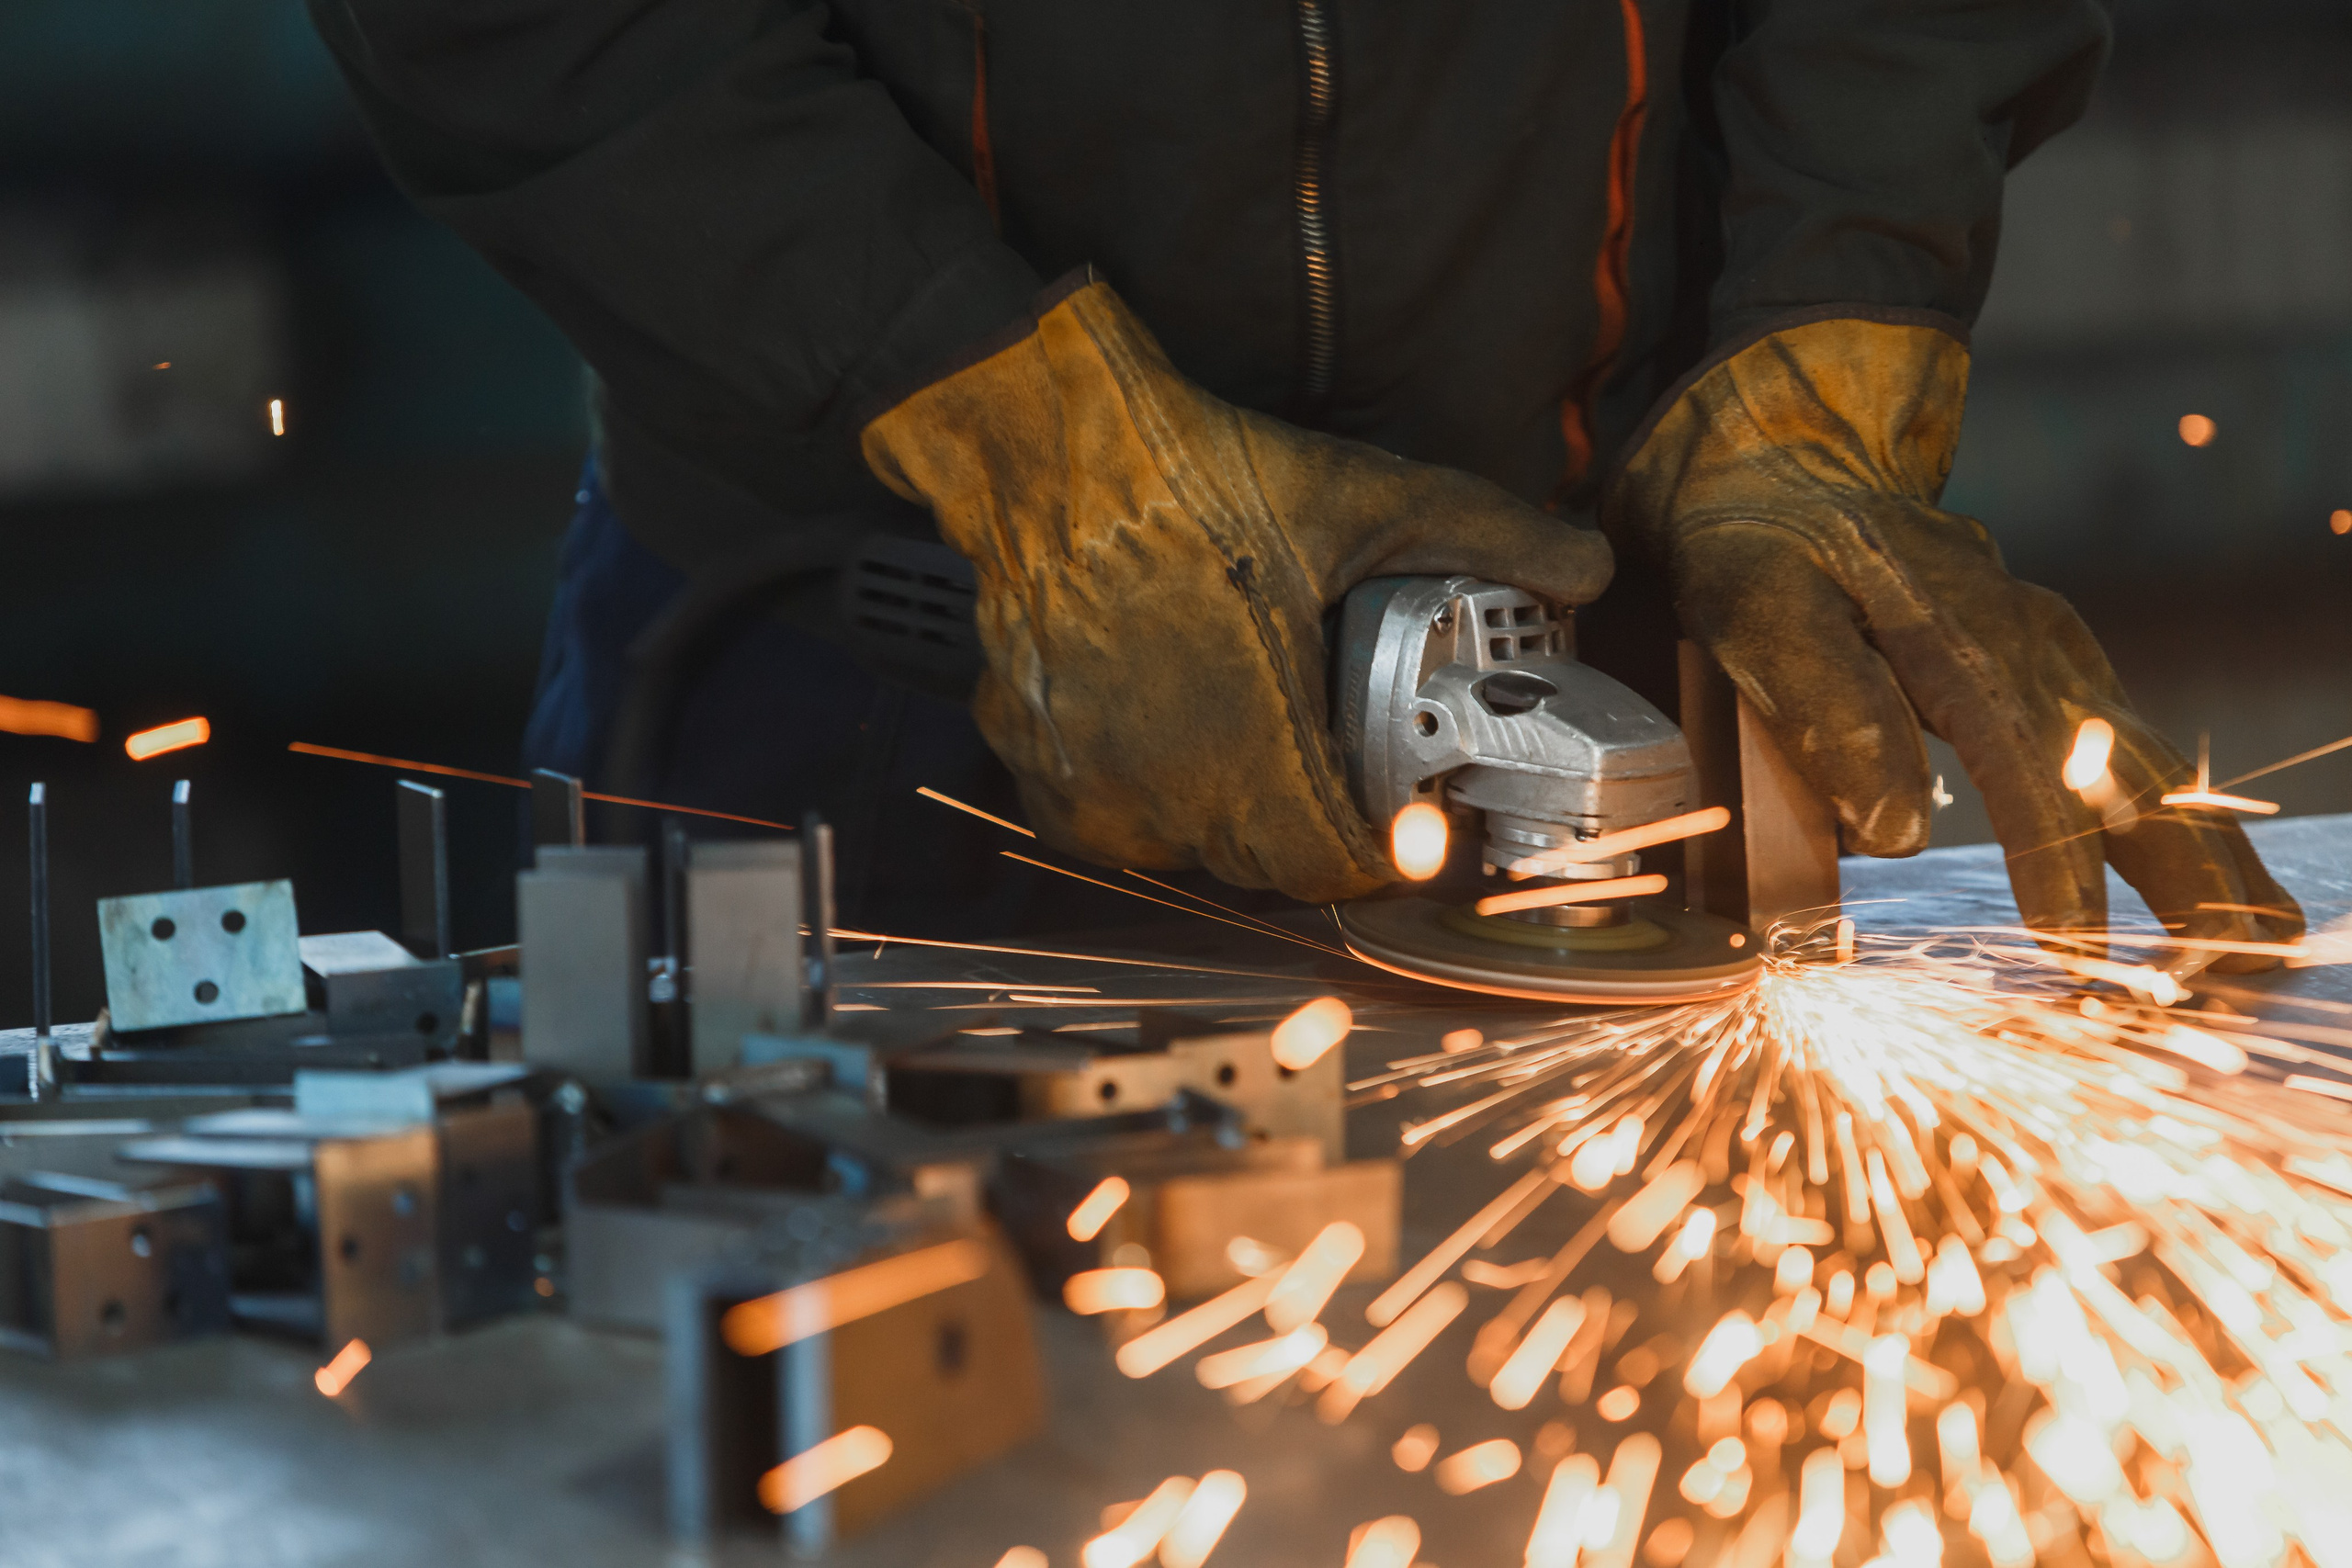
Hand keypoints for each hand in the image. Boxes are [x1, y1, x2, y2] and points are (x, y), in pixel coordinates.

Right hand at [862, 274, 1614, 901]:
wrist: (1053, 441)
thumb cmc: (1192, 473)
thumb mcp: (1363, 499)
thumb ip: (1490, 538)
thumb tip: (1586, 565)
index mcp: (1259, 746)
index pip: (1334, 869)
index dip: (1382, 856)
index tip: (1401, 826)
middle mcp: (1166, 784)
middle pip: (1263, 861)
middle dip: (1308, 825)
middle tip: (1331, 763)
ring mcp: (1089, 778)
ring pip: (1181, 847)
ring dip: (1222, 814)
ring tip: (1247, 739)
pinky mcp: (1033, 755)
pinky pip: (1100, 821)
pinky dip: (1134, 798)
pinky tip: (1158, 735)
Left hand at [1607, 316, 2300, 968]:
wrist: (1788, 462)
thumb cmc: (1764, 544)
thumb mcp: (1761, 607)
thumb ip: (1829, 707)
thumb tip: (1894, 831)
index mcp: (1968, 642)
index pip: (2029, 773)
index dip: (2058, 864)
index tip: (2079, 950)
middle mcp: (2036, 651)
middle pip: (2136, 777)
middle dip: (2190, 881)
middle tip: (2233, 972)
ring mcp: (2055, 658)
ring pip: (2154, 771)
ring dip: (2210, 862)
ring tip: (2262, 947)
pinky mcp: (2051, 670)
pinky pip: (2131, 758)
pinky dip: (2179, 826)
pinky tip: (2213, 885)